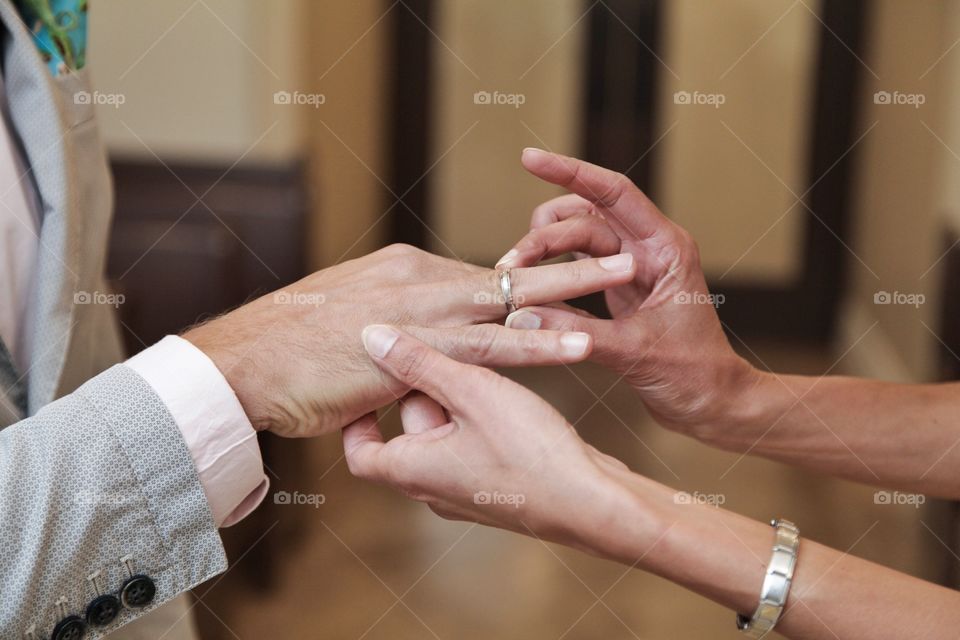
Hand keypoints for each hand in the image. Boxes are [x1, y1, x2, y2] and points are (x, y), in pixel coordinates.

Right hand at [184, 243, 636, 436]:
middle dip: (569, 261)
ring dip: (575, 289)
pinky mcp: (419, 351)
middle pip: (510, 270)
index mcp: (405, 270)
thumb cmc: (288, 348)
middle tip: (622, 249)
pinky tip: (583, 342)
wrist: (245, 363)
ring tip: (627, 274)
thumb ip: (390, 326)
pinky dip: (541, 343)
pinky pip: (494, 348)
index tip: (564, 279)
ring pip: (515, 299)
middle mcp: (421, 279)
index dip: (525, 282)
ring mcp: (423, 312)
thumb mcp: (345, 321)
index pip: (478, 275)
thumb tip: (409, 343)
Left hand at [342, 325, 631, 547]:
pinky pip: (473, 447)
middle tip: (442, 352)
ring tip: (478, 364)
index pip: (359, 451)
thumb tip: (371, 336)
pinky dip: (477, 417)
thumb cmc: (530, 451)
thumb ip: (421, 362)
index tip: (367, 382)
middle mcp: (433, 489)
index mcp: (412, 471)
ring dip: (454, 400)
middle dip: (421, 391)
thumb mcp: (471, 392)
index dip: (357, 416)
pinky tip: (504, 389)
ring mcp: (467, 492)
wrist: (592, 502)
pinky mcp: (498, 488)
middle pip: (407, 433)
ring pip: (444, 437)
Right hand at [498, 149, 757, 433]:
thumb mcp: (637, 353)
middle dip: (542, 236)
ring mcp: (629, 271)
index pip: (614, 193)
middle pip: (583, 220)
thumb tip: (523, 315)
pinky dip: (550, 278)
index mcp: (664, 249)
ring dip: (543, 255)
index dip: (570, 171)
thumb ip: (580, 333)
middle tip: (509, 268)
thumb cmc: (694, 375)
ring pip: (574, 243)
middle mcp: (646, 251)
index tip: (529, 158)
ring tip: (514, 279)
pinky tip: (528, 291)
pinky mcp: (616, 294)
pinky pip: (574, 272)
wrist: (711, 405)